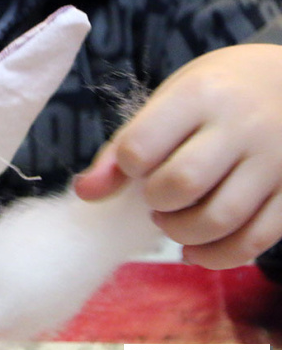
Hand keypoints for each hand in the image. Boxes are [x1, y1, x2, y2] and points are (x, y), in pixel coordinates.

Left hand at [75, 44, 281, 269]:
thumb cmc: (215, 93)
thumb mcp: (168, 101)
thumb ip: (124, 147)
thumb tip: (85, 193)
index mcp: (199, 96)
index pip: (142, 146)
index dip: (129, 165)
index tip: (137, 163)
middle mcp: (241, 126)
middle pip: (182, 184)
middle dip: (156, 201)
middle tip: (156, 196)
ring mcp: (275, 161)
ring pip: (220, 219)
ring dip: (182, 232)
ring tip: (173, 218)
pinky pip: (255, 240)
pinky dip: (217, 256)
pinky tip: (196, 248)